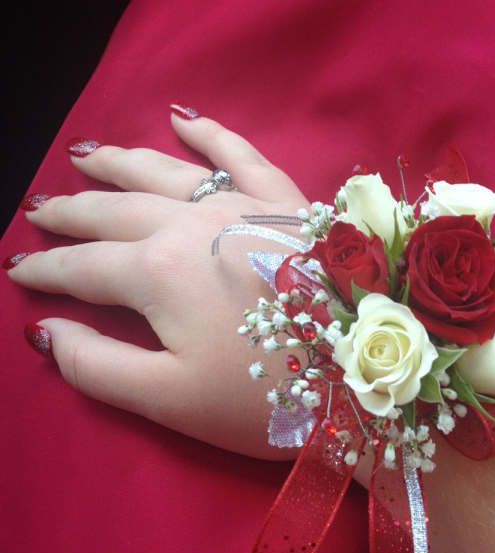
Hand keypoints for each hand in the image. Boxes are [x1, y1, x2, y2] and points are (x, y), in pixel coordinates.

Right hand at [8, 113, 308, 459]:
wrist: (367, 378)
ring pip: (165, 172)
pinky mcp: (286, 201)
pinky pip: (241, 154)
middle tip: (42, 210)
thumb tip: (48, 333)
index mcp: (159, 275)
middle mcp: (193, 226)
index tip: (17, 268)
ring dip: (120, 163)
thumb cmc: (266, 398)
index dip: (45, 270)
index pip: (83, 268)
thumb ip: (99, 366)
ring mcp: (242, 206)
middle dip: (72, 211)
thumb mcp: (171, 400)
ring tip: (86, 155)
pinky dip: (211, 135)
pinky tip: (184, 119)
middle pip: (115, 209)